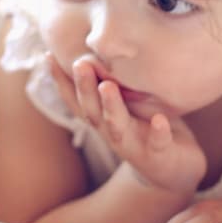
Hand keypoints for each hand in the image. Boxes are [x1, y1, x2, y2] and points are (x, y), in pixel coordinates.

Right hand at [45, 53, 205, 193]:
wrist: (173, 175)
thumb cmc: (147, 130)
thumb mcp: (129, 106)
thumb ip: (113, 83)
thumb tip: (100, 47)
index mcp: (102, 119)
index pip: (76, 99)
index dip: (61, 80)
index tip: (48, 55)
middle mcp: (112, 132)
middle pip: (92, 110)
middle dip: (84, 88)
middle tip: (80, 63)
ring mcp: (134, 145)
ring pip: (117, 126)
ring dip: (111, 107)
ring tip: (107, 86)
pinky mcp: (159, 155)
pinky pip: (158, 144)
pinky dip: (158, 132)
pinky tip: (160, 121)